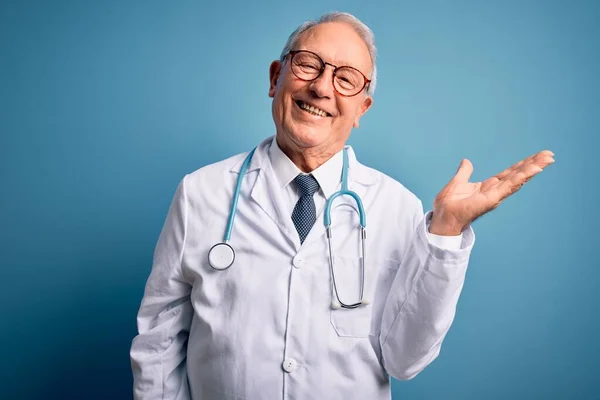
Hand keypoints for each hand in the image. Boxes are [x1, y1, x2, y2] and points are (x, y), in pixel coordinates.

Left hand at [429, 150, 554, 235]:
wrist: (443, 216)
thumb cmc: (448, 205)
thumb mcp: (457, 182)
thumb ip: (464, 172)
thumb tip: (466, 161)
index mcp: (488, 186)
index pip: (509, 173)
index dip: (522, 165)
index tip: (537, 156)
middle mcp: (495, 191)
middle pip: (518, 175)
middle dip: (534, 164)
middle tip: (550, 154)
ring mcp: (495, 195)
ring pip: (518, 179)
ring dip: (532, 169)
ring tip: (547, 160)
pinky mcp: (492, 199)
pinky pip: (509, 185)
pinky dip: (522, 177)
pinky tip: (534, 169)